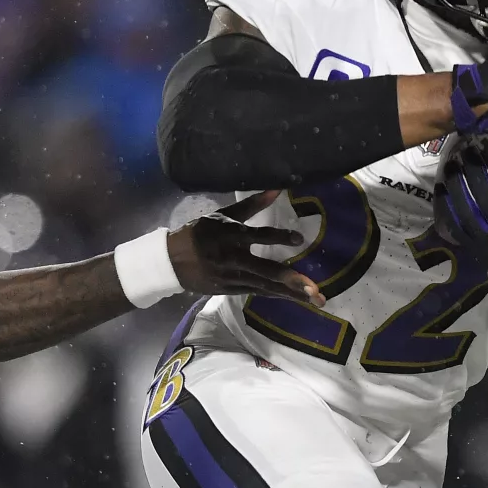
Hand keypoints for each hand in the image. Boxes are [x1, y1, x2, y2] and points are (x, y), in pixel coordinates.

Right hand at [168, 190, 325, 305]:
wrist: (171, 261)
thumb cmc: (200, 233)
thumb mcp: (222, 216)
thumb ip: (251, 205)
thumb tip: (277, 188)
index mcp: (230, 236)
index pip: (258, 236)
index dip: (279, 237)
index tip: (299, 239)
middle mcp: (232, 259)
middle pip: (266, 271)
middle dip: (291, 281)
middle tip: (315, 290)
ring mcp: (232, 278)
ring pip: (266, 287)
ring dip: (292, 294)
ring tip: (316, 300)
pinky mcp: (231, 291)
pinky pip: (259, 293)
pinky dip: (278, 295)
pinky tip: (296, 299)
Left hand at [435, 144, 487, 316]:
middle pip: (486, 196)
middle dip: (476, 171)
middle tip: (468, 149)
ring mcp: (487, 242)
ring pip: (466, 210)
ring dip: (457, 185)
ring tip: (451, 164)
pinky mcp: (474, 250)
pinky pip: (456, 227)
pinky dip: (447, 207)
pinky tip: (442, 190)